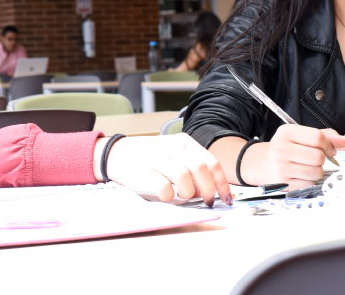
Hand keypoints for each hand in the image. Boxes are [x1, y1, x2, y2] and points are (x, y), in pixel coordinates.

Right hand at [96, 134, 231, 205]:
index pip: (212, 163)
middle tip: (207, 202)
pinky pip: (165, 189)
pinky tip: (167, 195)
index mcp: (184, 142)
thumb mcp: (174, 153)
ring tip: (183, 196)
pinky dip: (170, 197)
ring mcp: (158, 159)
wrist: (118, 154)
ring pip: (185, 180)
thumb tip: (214, 189)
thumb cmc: (151, 158)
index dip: (222, 184)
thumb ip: (192, 165)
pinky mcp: (144, 173)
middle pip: (201, 171)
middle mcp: (173, 147)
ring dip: (188, 194)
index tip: (226, 198)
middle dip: (208, 191)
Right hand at [242, 125, 344, 188]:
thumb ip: (324, 135)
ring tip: (307, 166)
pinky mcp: (284, 183)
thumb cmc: (285, 148)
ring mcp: (281, 167)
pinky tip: (301, 174)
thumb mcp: (300, 135)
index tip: (329, 148)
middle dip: (323, 158)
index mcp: (286, 132)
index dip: (329, 144)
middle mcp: (281, 148)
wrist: (262, 164)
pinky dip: (310, 180)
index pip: (317, 137)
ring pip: (317, 171)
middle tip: (315, 158)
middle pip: (318, 156)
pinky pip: (310, 183)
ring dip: (317, 170)